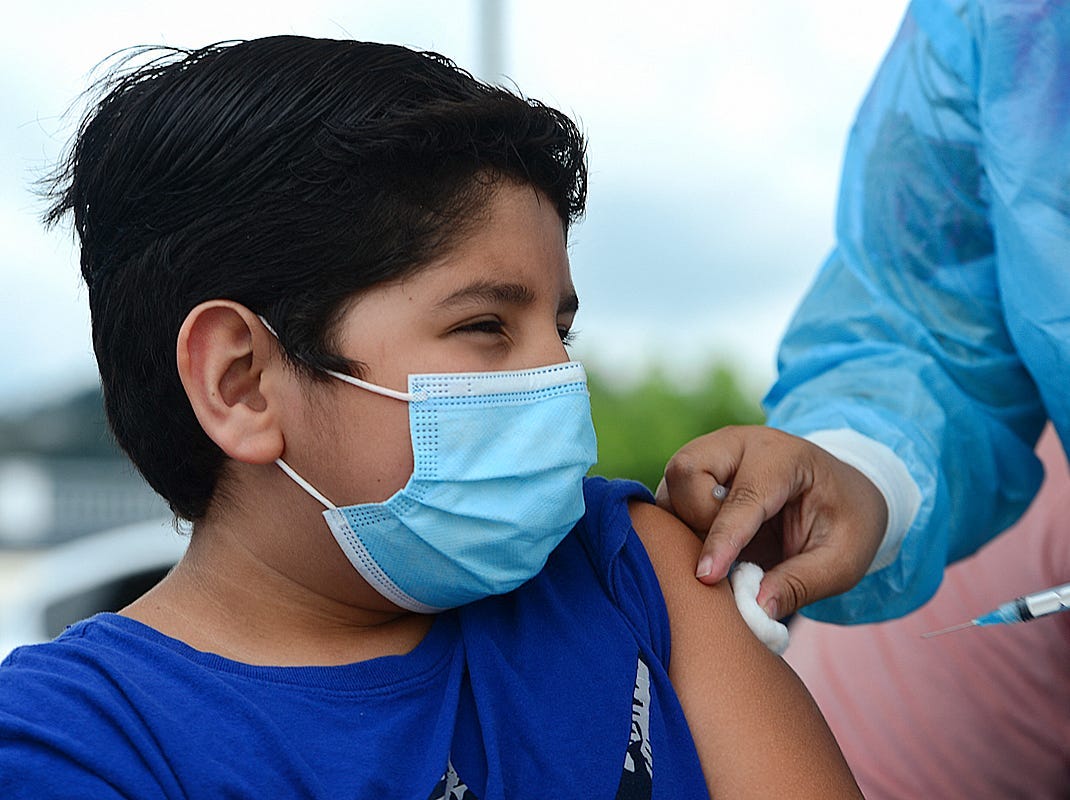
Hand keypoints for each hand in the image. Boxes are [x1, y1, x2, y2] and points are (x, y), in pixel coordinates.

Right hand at [655, 425, 887, 618]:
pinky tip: (708, 548)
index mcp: (783, 457)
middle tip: (728, 555)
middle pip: (687, 471)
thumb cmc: (847, 522)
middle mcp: (739, 443)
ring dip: (683, 525)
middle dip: (696, 519)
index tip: (706, 577)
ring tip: (722, 554)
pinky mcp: (696, 473)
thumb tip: (754, 608)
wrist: (844, 492)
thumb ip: (801, 583)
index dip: (722, 539)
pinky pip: (668, 499)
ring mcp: (713, 454)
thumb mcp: (843, 560)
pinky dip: (678, 527)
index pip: (742, 497)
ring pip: (669, 484)